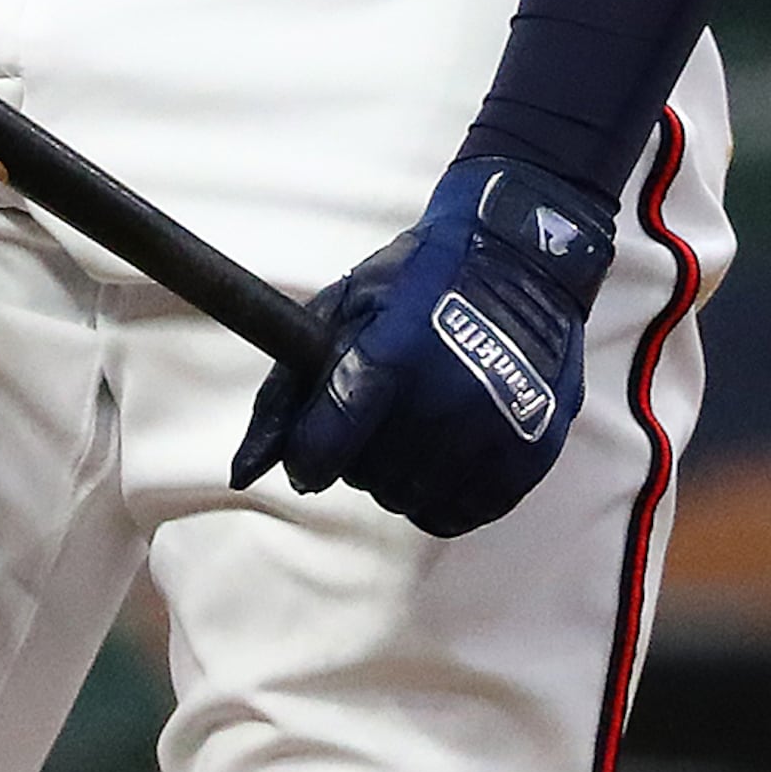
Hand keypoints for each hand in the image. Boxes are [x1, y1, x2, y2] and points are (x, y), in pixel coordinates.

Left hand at [230, 155, 613, 536]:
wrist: (520, 258)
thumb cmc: (420, 279)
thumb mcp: (342, 309)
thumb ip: (287, 392)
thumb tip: (240, 472)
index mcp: (395, 353)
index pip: (330, 442)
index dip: (309, 458)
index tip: (310, 457)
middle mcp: (448, 395)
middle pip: (369, 477)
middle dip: (358, 455)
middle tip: (378, 416)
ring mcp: (495, 427)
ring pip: (411, 499)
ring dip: (399, 477)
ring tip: (414, 429)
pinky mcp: (530, 452)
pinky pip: (462, 514)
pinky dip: (442, 497)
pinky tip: (444, 458)